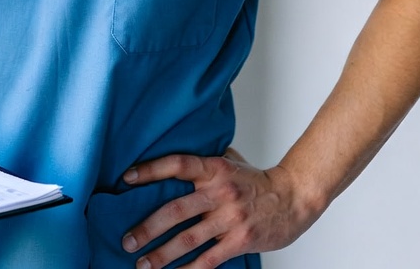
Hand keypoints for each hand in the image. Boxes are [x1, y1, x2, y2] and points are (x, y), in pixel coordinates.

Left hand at [119, 149, 318, 267]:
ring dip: (162, 254)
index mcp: (214, 168)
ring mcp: (229, 218)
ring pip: (188, 239)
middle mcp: (219, 192)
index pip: (177, 165)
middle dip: (147, 228)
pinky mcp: (239, 241)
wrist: (292, 197)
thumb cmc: (256, 179)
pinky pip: (209, 259)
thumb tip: (174, 160)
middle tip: (128, 240)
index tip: (127, 178)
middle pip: (175, 210)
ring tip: (142, 264)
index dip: (151, 170)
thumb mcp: (230, 161)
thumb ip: (205, 163)